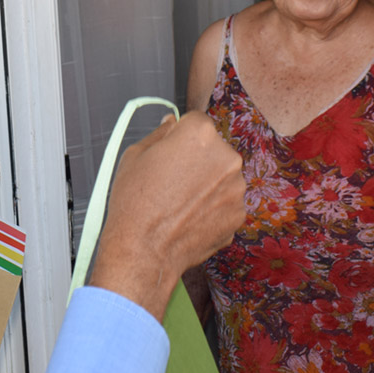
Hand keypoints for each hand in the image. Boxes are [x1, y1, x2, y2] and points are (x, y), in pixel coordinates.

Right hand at [90, 112, 244, 319]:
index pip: (197, 122)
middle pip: (214, 149)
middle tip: (173, 181)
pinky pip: (225, 203)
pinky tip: (189, 218)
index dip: (181, 136)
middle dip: (198, 160)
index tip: (171, 151)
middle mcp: (226, 157)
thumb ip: (161, 133)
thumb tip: (172, 122)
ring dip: (207, 184)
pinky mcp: (238, 214)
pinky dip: (212, 208)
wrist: (144, 250)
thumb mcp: (136, 155)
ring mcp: (236, 188)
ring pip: (222, 177)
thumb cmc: (135, 203)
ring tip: (180, 203)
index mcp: (200, 134)